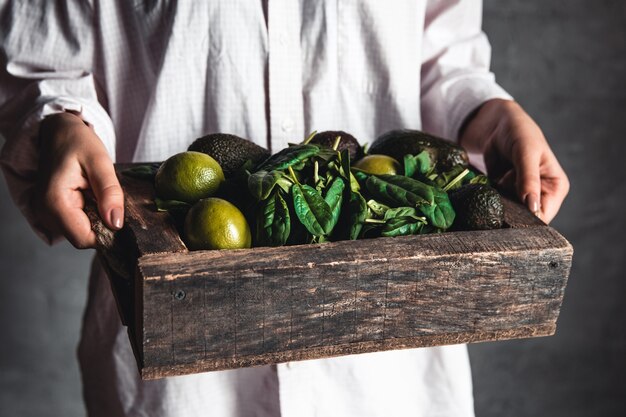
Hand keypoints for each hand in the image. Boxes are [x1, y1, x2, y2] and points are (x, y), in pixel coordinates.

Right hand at [36, 112, 123, 247]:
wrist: (57, 131)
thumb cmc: (77, 141)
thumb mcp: (99, 161)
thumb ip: (109, 192)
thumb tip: (117, 223)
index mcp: (55, 202)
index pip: (84, 239)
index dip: (107, 234)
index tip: (122, 217)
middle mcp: (45, 213)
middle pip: (83, 238)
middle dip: (103, 225)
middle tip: (112, 200)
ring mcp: (46, 214)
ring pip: (81, 232)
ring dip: (97, 219)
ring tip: (100, 194)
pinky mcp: (52, 212)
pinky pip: (76, 224)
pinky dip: (90, 215)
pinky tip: (92, 197)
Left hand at [459, 99, 568, 222]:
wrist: (496, 124)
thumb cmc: (519, 132)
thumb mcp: (526, 154)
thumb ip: (529, 181)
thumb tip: (533, 208)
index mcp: (555, 187)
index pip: (544, 215)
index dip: (529, 219)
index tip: (512, 212)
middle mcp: (540, 194)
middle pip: (525, 216)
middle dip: (512, 208)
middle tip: (504, 190)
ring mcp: (520, 194)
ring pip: (509, 210)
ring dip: (500, 199)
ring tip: (502, 177)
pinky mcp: (504, 192)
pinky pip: (496, 202)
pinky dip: (491, 195)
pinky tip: (493, 181)